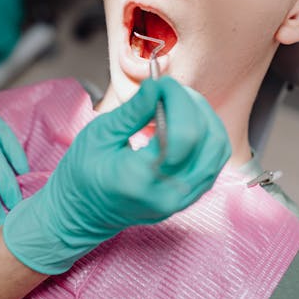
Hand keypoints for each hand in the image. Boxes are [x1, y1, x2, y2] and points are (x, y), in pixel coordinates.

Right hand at [3, 76, 230, 273]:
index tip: (160, 83)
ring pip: (217, 150)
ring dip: (204, 117)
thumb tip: (158, 86)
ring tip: (177, 103)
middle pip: (206, 140)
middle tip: (168, 90)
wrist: (81, 215)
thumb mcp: (99, 135)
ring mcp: (181, 200)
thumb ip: (134, 112)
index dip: (177, 99)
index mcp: (140, 179)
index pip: (183, 133)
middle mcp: (168, 194)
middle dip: (192, 104)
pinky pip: (212, 161)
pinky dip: (205, 134)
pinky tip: (183, 122)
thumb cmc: (81, 175)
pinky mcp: (188, 198)